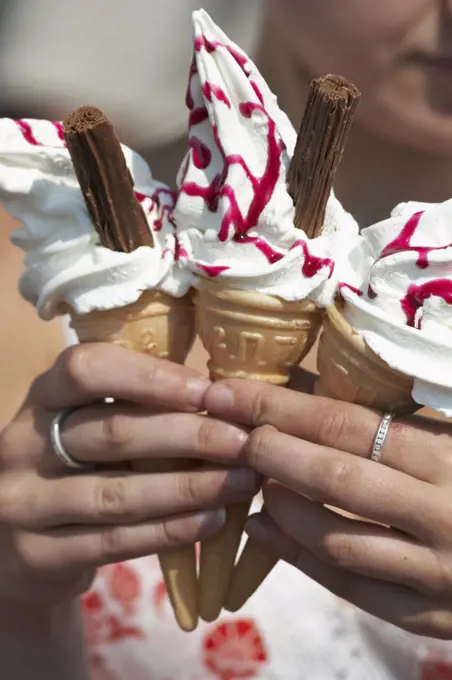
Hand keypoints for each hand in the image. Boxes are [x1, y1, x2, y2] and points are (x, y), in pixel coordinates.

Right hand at [0, 344, 257, 608]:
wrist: (18, 545)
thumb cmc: (76, 467)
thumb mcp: (88, 425)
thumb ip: (135, 406)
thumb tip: (222, 396)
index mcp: (40, 397)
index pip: (86, 369)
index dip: (149, 376)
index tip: (207, 390)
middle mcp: (21, 445)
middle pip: (113, 433)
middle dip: (191, 436)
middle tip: (245, 442)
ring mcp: (23, 503)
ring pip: (119, 493)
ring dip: (190, 487)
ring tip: (242, 483)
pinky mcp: (36, 555)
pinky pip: (116, 540)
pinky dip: (171, 530)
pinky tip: (213, 520)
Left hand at [206, 371, 451, 638]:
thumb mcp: (450, 434)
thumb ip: (387, 415)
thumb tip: (298, 390)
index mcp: (449, 458)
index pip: (347, 426)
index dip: (280, 407)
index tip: (230, 393)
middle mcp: (442, 514)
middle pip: (336, 479)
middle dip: (272, 451)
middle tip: (230, 432)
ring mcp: (435, 573)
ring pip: (337, 541)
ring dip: (280, 508)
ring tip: (249, 480)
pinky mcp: (426, 616)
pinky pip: (350, 588)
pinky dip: (298, 558)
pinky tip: (263, 531)